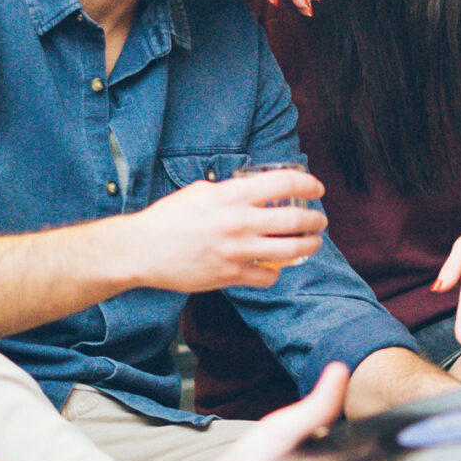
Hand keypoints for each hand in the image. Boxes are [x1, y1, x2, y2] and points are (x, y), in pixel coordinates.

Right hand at [118, 170, 325, 292]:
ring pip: (291, 251)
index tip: (317, 188)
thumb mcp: (200, 192)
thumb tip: (254, 191)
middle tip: (320, 221)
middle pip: (296, 220)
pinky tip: (275, 267)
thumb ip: (231, 191)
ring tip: (311, 243)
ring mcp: (237, 251)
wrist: (141, 250)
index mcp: (231, 196)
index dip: (308, 184)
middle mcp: (239, 222)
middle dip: (316, 220)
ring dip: (308, 246)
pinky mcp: (230, 275)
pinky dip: (276, 272)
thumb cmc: (167, 218)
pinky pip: (268, 276)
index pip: (284, 183)